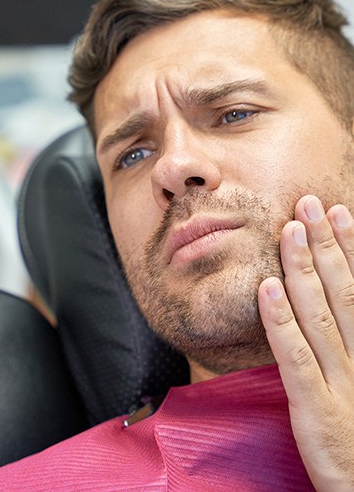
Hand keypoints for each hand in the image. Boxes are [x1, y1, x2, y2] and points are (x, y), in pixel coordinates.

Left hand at [258, 195, 353, 490]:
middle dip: (326, 245)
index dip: (351, 249)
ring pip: (320, 315)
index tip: (339, 213)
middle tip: (310, 203)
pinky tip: (267, 288)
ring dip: (303, 269)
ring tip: (290, 229)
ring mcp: (341, 383)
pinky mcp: (316, 408)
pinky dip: (281, 321)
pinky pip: (296, 358)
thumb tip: (342, 300)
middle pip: (342, 292)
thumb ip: (351, 338)